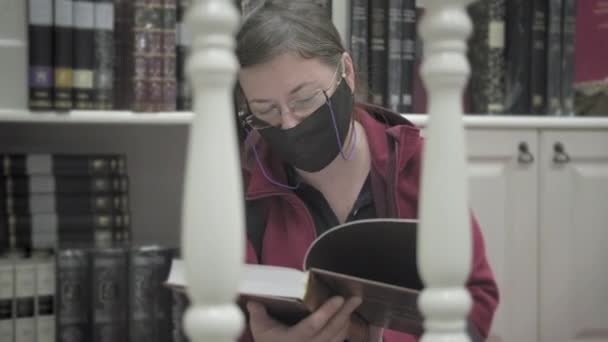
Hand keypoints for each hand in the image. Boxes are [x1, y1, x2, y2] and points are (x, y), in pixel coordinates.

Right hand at [247, 296, 361, 341]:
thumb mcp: (260, 329)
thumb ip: (258, 313)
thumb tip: (253, 300)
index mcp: (294, 339)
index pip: (313, 325)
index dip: (326, 312)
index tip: (338, 299)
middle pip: (332, 330)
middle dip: (344, 313)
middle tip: (355, 299)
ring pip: (338, 337)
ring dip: (346, 321)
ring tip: (352, 306)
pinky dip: (344, 332)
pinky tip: (346, 321)